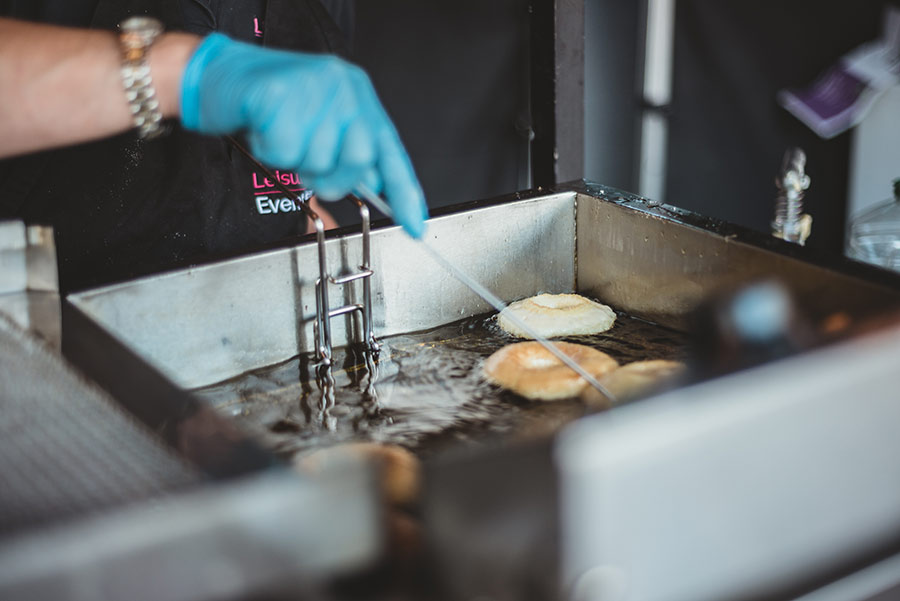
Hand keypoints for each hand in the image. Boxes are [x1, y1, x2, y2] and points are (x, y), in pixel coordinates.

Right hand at [180, 34, 427, 237]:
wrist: (216, 74)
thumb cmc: (269, 106)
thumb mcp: (318, 127)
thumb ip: (347, 154)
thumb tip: (374, 190)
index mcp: (358, 95)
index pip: (390, 150)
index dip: (405, 192)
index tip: (415, 225)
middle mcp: (342, 86)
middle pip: (359, 159)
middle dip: (332, 176)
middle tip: (306, 161)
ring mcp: (313, 86)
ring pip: (320, 158)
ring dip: (295, 161)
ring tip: (281, 135)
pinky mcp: (279, 92)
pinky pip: (285, 150)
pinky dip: (271, 151)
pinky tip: (264, 129)